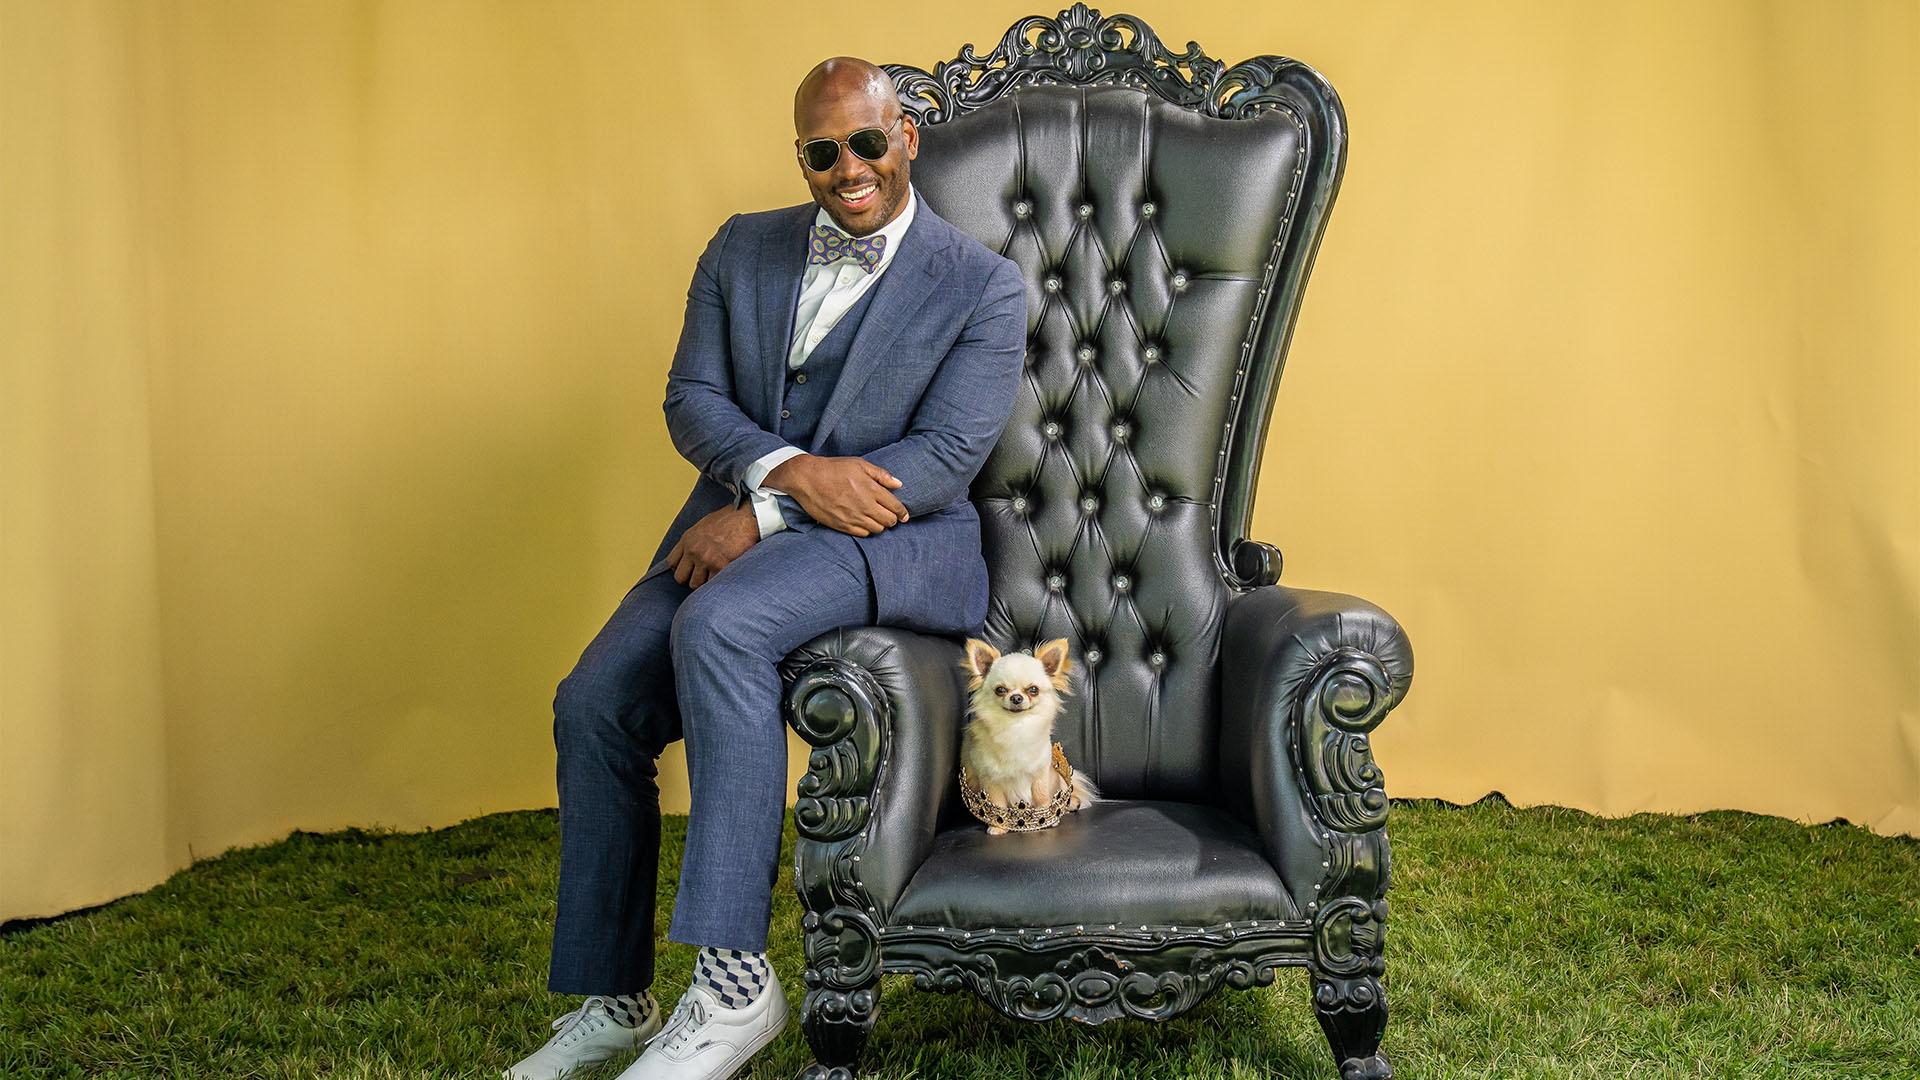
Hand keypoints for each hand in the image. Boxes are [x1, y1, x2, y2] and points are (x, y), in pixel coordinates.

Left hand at [666, 503, 758, 587]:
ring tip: (714, 576)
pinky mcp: (721, 566)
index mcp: (688, 539)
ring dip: (705, 583)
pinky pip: (713, 584)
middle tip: (701, 576)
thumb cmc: (729, 520)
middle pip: (680, 578)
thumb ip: (693, 541)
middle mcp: (694, 550)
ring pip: (696, 584)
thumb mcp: (703, 526)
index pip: (671, 563)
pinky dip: (718, 583)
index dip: (680, 569)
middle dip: (690, 579)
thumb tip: (689, 554)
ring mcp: (706, 559)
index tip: (689, 570)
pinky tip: (724, 576)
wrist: (746, 517)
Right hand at [764, 454, 908, 536]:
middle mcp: (865, 505)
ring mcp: (853, 517)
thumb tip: (898, 484)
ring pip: (877, 529)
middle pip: (889, 521)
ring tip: (876, 518)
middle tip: (889, 516)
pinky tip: (864, 523)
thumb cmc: (834, 469)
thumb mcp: (859, 464)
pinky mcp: (842, 525)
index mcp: (871, 489)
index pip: (895, 507)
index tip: (904, 515)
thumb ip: (881, 475)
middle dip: (892, 519)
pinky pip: (862, 534)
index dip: (902, 513)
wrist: (808, 478)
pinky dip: (867, 530)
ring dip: (880, 525)